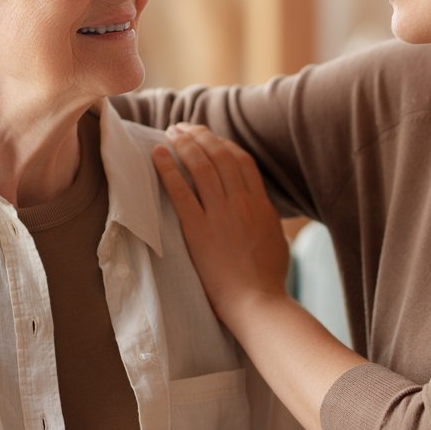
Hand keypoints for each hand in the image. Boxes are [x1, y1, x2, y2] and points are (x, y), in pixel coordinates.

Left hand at [150, 124, 291, 326]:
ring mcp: (219, 215)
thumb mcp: (273, 237)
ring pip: (200, 166)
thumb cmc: (267, 277)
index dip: (222, 144)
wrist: (255, 301)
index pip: (241, 161)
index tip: (208, 138)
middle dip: (199, 136)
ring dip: (183, 144)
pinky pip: (180, 192)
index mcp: (260, 203)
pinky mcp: (198, 230)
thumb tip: (257, 203)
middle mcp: (240, 202)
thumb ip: (263, 215)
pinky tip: (157, 155)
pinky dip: (167, 169)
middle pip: (219, 156)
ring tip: (170, 133)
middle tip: (183, 128)